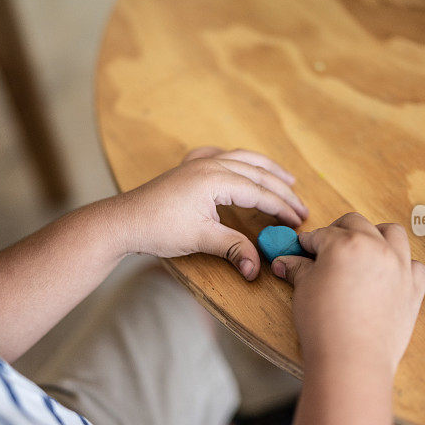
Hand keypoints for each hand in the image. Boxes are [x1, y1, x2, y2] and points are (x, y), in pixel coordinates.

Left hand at [117, 147, 307, 279]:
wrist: (123, 221)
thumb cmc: (158, 228)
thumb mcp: (201, 239)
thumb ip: (233, 249)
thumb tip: (257, 269)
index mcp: (215, 178)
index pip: (259, 192)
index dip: (282, 208)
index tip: (298, 222)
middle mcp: (210, 164)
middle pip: (257, 173)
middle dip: (281, 190)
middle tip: (301, 208)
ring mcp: (198, 162)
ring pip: (243, 159)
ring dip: (267, 170)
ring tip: (288, 180)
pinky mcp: (189, 168)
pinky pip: (221, 155)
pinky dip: (238, 160)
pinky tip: (242, 163)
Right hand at [272, 213, 424, 373]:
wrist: (354, 360)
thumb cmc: (324, 323)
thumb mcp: (304, 290)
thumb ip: (298, 269)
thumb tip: (284, 261)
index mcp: (345, 243)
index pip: (321, 234)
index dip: (307, 242)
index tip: (301, 249)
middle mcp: (376, 247)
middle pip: (356, 223)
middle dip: (338, 230)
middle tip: (326, 247)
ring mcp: (400, 266)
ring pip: (393, 233)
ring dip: (376, 235)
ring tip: (363, 249)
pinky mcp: (414, 288)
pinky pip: (414, 264)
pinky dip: (402, 264)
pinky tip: (388, 274)